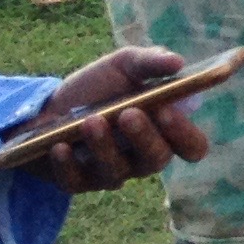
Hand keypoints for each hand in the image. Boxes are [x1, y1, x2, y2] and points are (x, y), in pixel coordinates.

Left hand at [24, 47, 208, 193]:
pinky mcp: (79, 182)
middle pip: (157, 160)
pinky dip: (67, 164)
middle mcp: (144, 157)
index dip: (184, 134)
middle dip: (143, 137)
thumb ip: (151, 61)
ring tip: (89, 120)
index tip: (167, 111)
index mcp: (165, 131)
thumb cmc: (100, 85)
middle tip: (128, 113)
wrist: (51, 104)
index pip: (192, 146)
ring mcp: (113, 172)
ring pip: (116, 171)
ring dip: (103, 146)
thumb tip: (177, 62)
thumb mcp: (125, 65)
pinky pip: (77, 181)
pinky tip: (60, 146)